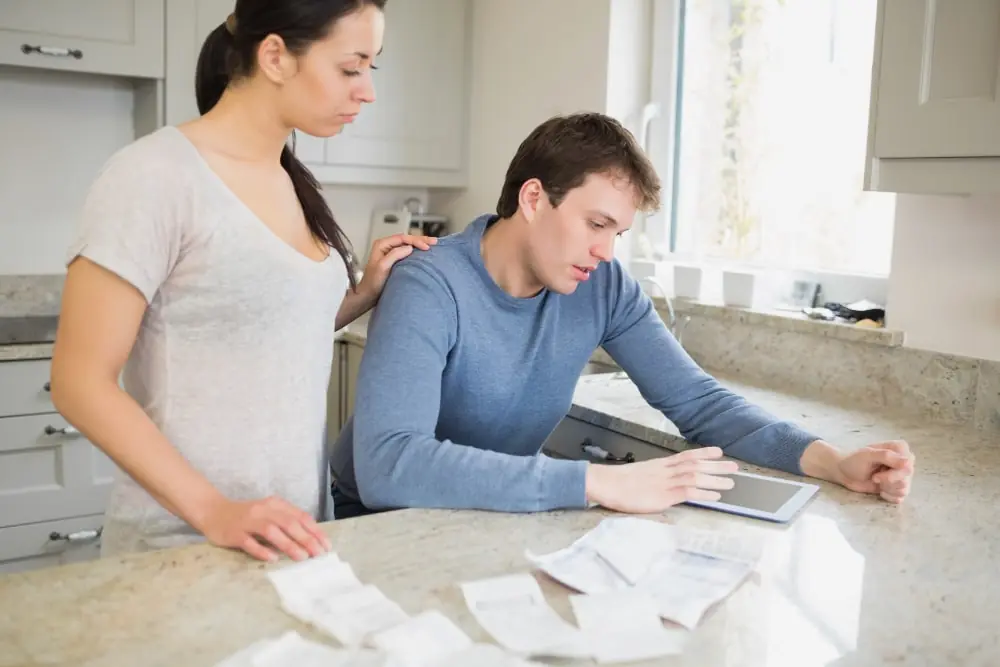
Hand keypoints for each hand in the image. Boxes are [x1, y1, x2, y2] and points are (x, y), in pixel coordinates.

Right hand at [198, 495, 332, 562]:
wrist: (213, 511)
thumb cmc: (247, 516)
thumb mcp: (269, 513)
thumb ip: (287, 522)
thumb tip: (311, 539)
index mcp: (275, 505)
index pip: (300, 517)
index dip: (315, 531)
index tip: (326, 545)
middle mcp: (263, 510)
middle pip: (289, 523)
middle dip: (307, 539)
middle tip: (319, 554)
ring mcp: (248, 521)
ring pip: (272, 532)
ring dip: (289, 544)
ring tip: (302, 557)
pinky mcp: (234, 533)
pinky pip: (249, 542)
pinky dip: (261, 550)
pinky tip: (273, 558)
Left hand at [357, 233, 436, 302]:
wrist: (368, 295)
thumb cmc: (373, 283)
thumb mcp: (383, 267)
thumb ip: (395, 255)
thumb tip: (409, 247)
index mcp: (382, 245)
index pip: (402, 238)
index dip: (416, 241)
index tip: (426, 247)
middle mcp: (386, 246)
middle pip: (406, 239)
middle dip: (421, 240)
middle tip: (434, 242)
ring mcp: (390, 253)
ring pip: (408, 245)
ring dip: (420, 244)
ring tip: (432, 245)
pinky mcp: (395, 260)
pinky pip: (407, 252)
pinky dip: (416, 251)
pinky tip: (424, 253)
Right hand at [585, 446, 738, 512]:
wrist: (605, 483)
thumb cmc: (618, 482)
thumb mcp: (640, 475)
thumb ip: (655, 477)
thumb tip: (664, 481)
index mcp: (660, 465)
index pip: (686, 455)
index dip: (704, 453)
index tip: (719, 451)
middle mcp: (666, 470)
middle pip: (695, 465)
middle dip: (716, 466)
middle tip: (735, 466)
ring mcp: (665, 482)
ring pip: (695, 477)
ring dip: (715, 479)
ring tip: (731, 482)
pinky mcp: (663, 496)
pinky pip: (688, 493)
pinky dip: (703, 493)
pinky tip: (715, 496)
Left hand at [835, 440, 914, 503]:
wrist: (844, 472)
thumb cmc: (854, 460)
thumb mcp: (867, 455)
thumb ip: (886, 457)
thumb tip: (908, 462)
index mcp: (900, 449)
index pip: (908, 466)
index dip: (894, 474)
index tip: (878, 474)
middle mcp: (904, 462)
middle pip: (906, 479)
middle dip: (888, 482)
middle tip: (874, 478)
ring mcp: (902, 475)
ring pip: (904, 489)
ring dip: (887, 488)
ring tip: (876, 481)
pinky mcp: (897, 487)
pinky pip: (901, 497)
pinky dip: (888, 496)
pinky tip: (880, 490)